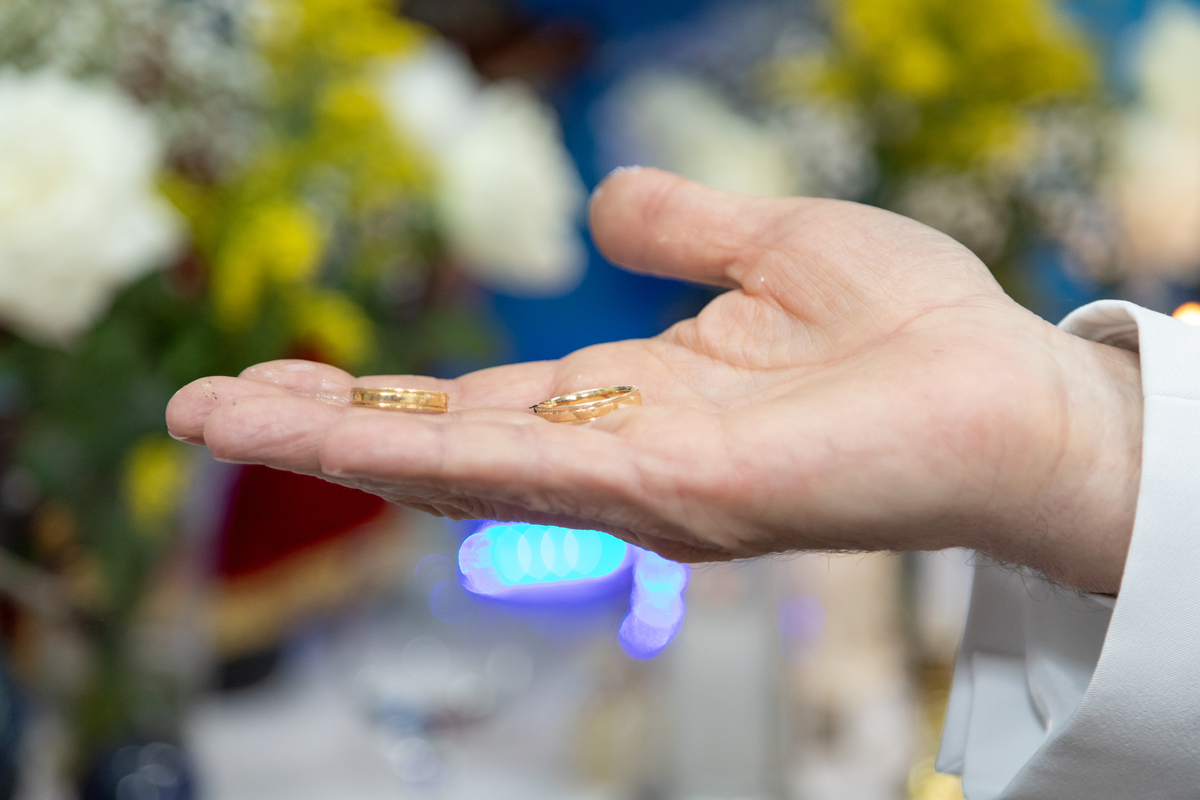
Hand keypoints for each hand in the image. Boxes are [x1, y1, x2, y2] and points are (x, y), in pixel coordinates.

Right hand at [166, 168, 1142, 593]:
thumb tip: (599, 203)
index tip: (279, 378)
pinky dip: (430, 458)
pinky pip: (536, 473)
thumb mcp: (770, 249)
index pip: (471, 406)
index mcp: (627, 399)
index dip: (376, 398)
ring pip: (460, 469)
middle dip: (320, 432)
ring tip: (224, 422)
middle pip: (440, 447)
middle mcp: (615, 453)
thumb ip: (679, 231)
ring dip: (340, 448)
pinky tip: (344, 439)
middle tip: (202, 413)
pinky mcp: (682, 492)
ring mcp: (639, 484)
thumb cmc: (904, 328)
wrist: (1006, 390)